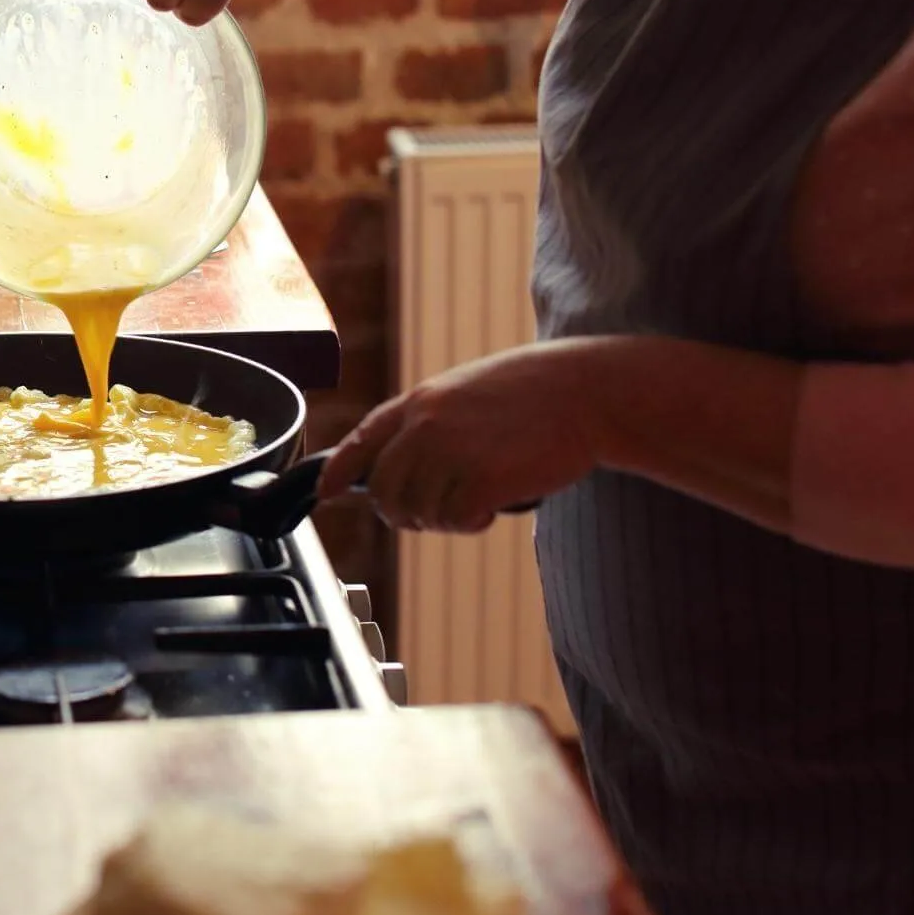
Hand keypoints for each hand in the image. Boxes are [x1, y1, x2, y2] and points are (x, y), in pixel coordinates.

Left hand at [316, 343, 603, 532]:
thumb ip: (430, 421)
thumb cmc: (535, 393)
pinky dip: (471, 522)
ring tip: (476, 499)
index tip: (325, 492)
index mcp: (420, 401)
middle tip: (435, 514)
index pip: (360, 440)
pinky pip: (455, 521)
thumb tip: (400, 460)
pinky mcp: (481, 480)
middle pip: (385, 492)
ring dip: (444, 518)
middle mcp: (426, 426)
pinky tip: (493, 505)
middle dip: (403, 513)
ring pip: (420, 512)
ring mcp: (451, 452)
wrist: (587, 392)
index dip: (337, 471)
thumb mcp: (467, 391)